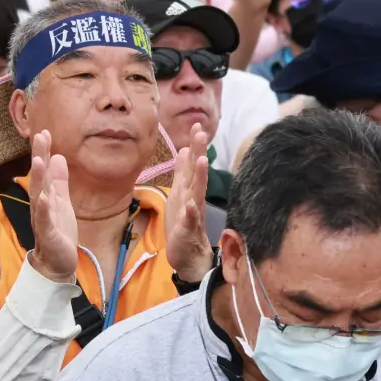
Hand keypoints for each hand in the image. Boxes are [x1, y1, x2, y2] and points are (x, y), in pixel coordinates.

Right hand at [29, 130, 79, 281]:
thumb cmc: (59, 232)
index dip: (43, 152)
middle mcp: (40, 205)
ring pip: (39, 197)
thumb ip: (59, 181)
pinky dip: (43, 210)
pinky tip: (44, 199)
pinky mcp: (48, 236)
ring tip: (40, 161)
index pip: (44, 171)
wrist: (57, 263)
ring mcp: (43, 220)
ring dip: (39, 179)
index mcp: (45, 196)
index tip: (45, 132)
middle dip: (39, 157)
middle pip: (39, 179)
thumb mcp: (62, 201)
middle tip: (40, 136)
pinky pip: (44, 221)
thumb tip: (57, 156)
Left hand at [165, 123, 213, 283]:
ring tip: (201, 162)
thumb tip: (185, 150)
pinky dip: (191, 213)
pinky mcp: (188, 230)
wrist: (189, 256)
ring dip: (199, 178)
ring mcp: (192, 214)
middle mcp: (193, 198)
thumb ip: (182, 173)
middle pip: (196, 173)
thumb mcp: (179, 193)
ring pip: (196, 193)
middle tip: (201, 133)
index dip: (194, 145)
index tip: (196, 124)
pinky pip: (190, 221)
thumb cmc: (184, 224)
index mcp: (188, 189)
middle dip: (199, 153)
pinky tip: (191, 206)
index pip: (191, 164)